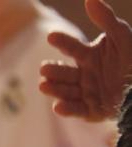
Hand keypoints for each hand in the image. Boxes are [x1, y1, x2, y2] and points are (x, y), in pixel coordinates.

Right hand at [40, 0, 131, 121]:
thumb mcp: (121, 35)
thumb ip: (105, 18)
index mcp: (89, 56)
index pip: (71, 48)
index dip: (62, 42)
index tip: (51, 36)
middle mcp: (85, 75)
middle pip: (64, 73)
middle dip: (53, 71)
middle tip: (43, 69)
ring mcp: (87, 93)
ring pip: (67, 91)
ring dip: (54, 89)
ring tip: (43, 85)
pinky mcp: (91, 111)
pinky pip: (77, 110)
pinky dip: (67, 109)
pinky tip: (57, 106)